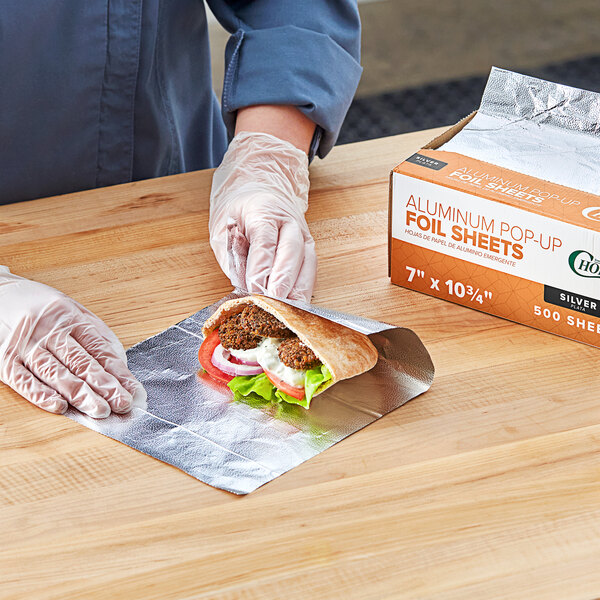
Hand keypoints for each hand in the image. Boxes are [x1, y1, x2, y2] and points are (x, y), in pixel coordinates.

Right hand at [0, 267, 145, 417]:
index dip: (117, 372)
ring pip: (56, 374)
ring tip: (100, 411)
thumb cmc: (44, 309)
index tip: (132, 390)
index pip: (99, 349)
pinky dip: (42, 395)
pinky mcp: (5, 360)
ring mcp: (26, 346)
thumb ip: (96, 336)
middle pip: (80, 362)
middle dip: (104, 386)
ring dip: (79, 395)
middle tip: (121, 404)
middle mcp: (49, 331)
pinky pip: (24, 381)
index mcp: (70, 318)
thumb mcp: (74, 311)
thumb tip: (119, 367)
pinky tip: (60, 407)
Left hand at [209, 132, 315, 302]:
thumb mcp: (222, 227)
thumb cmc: (238, 210)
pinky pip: (311, 271)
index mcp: (263, 210)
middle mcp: (289, 221)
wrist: (262, 187)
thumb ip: (232, 254)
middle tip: (272, 303)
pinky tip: (297, 308)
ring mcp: (304, 235)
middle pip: (291, 252)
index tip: (255, 288)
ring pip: (307, 263)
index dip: (260, 266)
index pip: (265, 240)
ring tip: (288, 311)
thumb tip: (244, 284)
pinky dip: (304, 290)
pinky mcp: (310, 249)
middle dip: (282, 281)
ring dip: (298, 289)